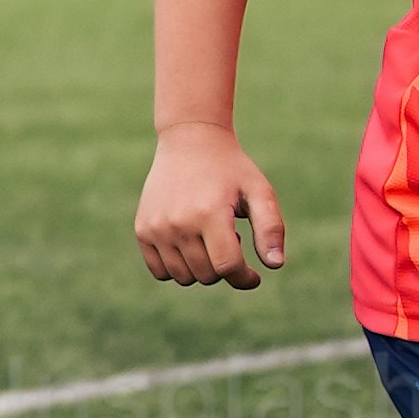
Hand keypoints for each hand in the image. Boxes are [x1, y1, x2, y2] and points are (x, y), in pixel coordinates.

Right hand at [137, 125, 286, 287]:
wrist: (189, 140)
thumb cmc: (230, 168)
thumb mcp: (259, 191)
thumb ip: (270, 228)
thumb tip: (275, 265)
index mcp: (209, 214)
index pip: (227, 267)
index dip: (245, 277)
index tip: (254, 276)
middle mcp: (178, 223)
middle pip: (207, 275)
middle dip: (224, 266)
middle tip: (229, 237)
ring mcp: (156, 227)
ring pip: (184, 277)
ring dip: (202, 268)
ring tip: (208, 237)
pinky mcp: (143, 230)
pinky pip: (161, 271)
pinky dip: (177, 267)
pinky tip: (189, 245)